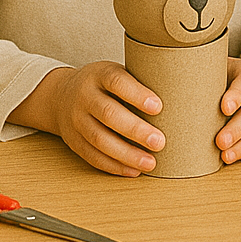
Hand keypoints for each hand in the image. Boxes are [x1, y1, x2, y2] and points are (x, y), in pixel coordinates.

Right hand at [23, 63, 164, 176]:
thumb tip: (179, 94)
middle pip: (108, 114)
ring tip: (150, 162)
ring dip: (127, 154)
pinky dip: (114, 165)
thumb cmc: (102, 83)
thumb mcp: (116, 71)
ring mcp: (76, 120)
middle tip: (159, 142)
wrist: (61, 95)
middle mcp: (84, 96)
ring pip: (99, 140)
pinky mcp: (73, 141)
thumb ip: (138, 81)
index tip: (158, 107)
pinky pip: (92, 156)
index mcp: (99, 74)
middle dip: (136, 130)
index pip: (117, 81)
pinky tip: (133, 170)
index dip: (137, 94)